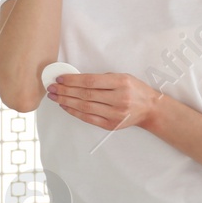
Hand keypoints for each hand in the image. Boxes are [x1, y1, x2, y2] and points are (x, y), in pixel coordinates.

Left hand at [47, 71, 163, 131]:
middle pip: (85, 95)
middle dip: (65, 91)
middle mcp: (119, 98)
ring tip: (54, 96)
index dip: (73, 80)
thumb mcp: (122, 77)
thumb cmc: (135, 89)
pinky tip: (65, 106)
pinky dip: (74, 112)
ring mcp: (115, 114)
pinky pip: (88, 118)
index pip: (91, 81)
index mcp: (121, 83)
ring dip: (66, 101)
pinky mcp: (111, 125)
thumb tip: (74, 79)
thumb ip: (102, 79)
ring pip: (85, 107)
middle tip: (51, 87)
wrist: (150, 109)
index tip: (60, 78)